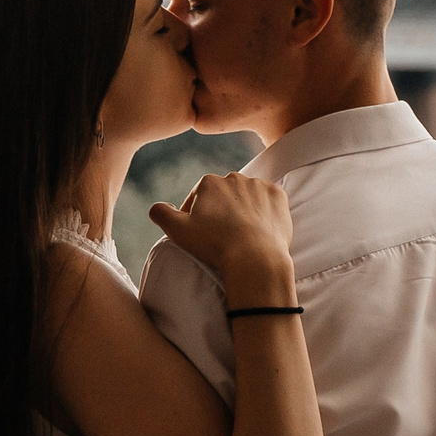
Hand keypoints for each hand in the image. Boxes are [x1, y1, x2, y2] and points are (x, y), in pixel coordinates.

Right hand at [151, 173, 293, 301]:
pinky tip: (259, 228)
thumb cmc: (214, 245)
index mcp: (209, 182)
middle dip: (221, 210)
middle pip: (224, 195)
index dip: (196, 214)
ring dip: (243, 210)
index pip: (198, 196)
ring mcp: (259, 185)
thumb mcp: (177, 230)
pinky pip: (269, 201)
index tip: (200, 232)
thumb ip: (160, 213)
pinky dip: (264, 212)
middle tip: (222, 234)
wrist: (255, 258)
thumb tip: (157, 206)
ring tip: (241, 233)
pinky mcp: (279, 196)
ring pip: (247, 197)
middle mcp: (235, 177)